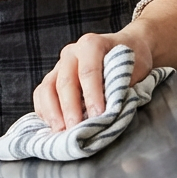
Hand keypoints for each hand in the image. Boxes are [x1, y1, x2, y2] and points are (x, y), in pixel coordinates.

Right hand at [32, 32, 152, 131]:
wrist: (129, 49)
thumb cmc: (132, 62)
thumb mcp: (134, 71)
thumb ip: (120, 89)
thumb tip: (110, 115)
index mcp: (91, 45)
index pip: (88, 71)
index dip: (92, 95)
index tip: (98, 116)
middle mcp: (71, 52)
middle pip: (65, 82)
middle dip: (70, 109)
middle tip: (76, 130)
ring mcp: (59, 65)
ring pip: (47, 88)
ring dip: (53, 113)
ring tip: (61, 133)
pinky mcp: (52, 78)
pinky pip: (41, 94)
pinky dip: (45, 112)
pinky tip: (54, 127)